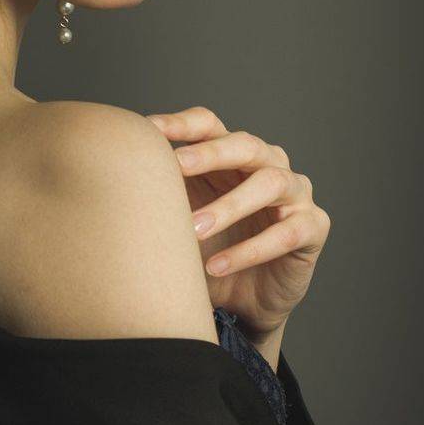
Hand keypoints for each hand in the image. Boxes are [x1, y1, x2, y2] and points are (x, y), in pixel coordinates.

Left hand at [145, 106, 330, 337]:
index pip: (210, 125)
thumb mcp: (180, 220)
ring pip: (270, 183)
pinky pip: (287, 232)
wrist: (243, 300)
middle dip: (209, 153)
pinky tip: (218, 266)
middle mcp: (267, 164)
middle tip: (175, 165)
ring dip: (229, 205)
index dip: (182, 124)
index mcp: (231, 155)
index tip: (147, 130)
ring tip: (194, 230)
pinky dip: (250, 250)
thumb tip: (111, 173)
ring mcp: (294, 194)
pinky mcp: (312, 227)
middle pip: (245, 144)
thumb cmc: (209, 249)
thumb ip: (161, 193)